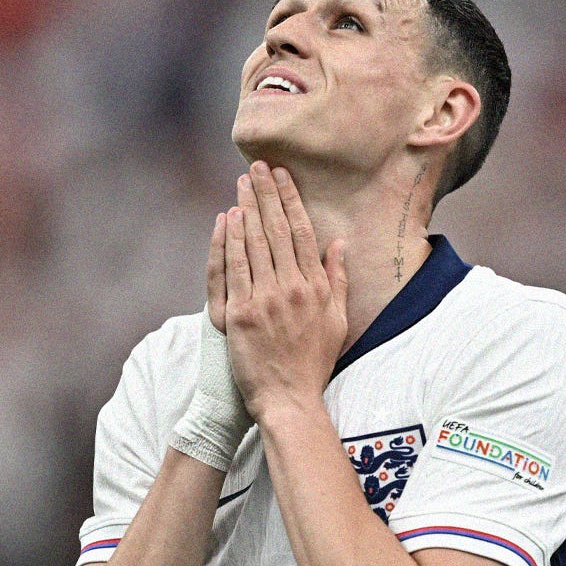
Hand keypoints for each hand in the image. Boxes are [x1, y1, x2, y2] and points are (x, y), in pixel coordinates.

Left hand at [224, 161, 347, 420]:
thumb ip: (337, 279)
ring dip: (247, 209)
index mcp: (316, 287)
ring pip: (254, 244)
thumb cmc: (313, 363)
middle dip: (267, 194)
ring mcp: (266, 300)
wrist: (288, 399)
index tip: (282, 175)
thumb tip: (339, 244)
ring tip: (242, 184)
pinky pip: (233, 269)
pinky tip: (227, 219)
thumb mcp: (337, 320)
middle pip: (277, 230)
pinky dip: (229, 241)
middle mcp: (293, 288)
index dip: (291, 200)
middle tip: (257, 166)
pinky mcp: (242, 314)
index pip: (302, 232)